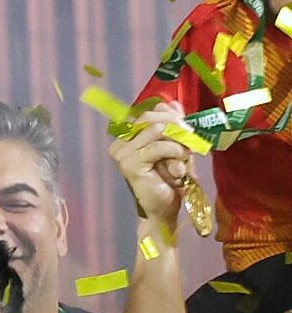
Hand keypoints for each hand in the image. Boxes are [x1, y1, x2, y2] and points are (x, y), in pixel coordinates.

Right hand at [112, 102, 200, 234]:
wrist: (165, 209)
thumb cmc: (171, 180)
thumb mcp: (176, 147)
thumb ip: (174, 126)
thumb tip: (172, 103)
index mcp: (128, 138)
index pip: (150, 113)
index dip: (172, 116)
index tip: (188, 128)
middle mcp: (120, 143)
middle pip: (152, 117)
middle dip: (177, 126)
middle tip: (192, 140)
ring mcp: (122, 153)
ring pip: (158, 130)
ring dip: (179, 143)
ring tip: (184, 158)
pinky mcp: (130, 164)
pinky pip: (159, 147)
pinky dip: (175, 154)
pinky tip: (179, 169)